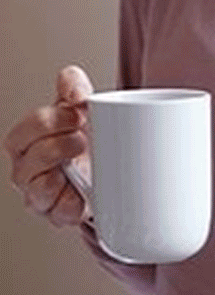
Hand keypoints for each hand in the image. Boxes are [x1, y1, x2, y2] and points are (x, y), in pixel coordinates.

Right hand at [4, 64, 94, 226]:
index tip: (77, 113)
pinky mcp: (59, 215)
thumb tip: (69, 79)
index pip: (21, 133)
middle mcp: (27, 172)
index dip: (48, 122)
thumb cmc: (86, 140)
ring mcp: (41, 196)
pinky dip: (74, 201)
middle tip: (82, 136)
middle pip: (28, 161)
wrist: (111, 171)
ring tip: (83, 158)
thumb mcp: (79, 109)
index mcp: (26, 144)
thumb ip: (73, 88)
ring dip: (62, 172)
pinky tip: (86, 189)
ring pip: (39, 189)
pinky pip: (60, 212)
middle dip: (57, 145)